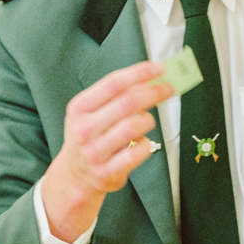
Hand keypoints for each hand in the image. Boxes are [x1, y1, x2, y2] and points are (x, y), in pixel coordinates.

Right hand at [42, 62, 173, 242]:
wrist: (74, 175)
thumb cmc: (89, 137)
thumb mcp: (89, 112)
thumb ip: (115, 96)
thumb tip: (149, 79)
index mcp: (79, 108)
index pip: (114, 83)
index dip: (140, 73)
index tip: (159, 68)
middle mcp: (84, 129)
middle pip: (128, 103)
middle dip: (154, 92)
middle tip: (168, 89)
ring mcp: (95, 152)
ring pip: (135, 126)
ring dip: (149, 120)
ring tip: (148, 121)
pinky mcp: (108, 172)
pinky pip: (138, 152)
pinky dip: (147, 144)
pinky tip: (143, 143)